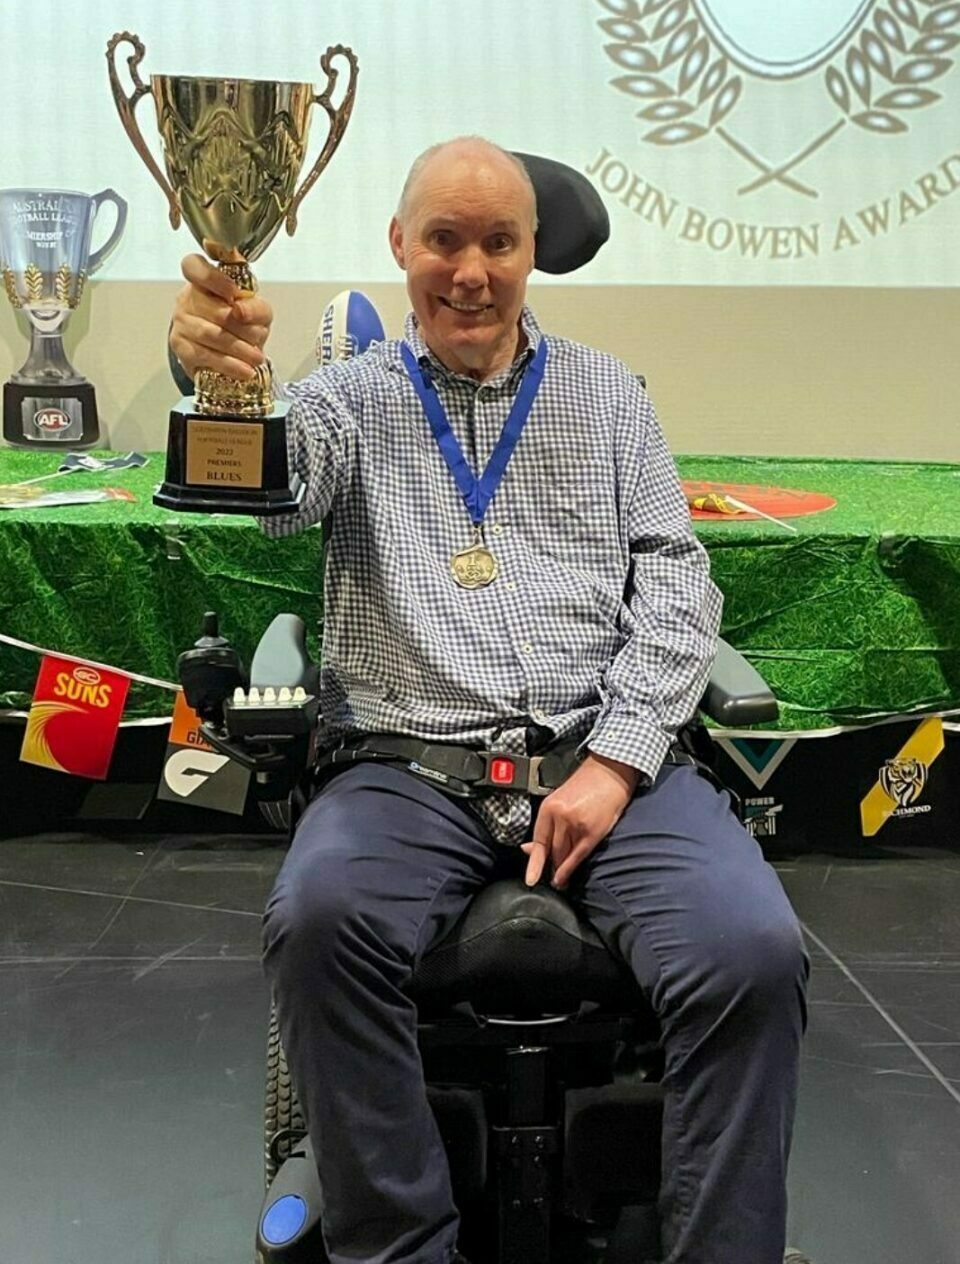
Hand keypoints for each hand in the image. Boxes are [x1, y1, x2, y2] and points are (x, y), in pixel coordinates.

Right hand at [169, 253, 273, 382]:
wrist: (228, 351)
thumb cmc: (241, 324)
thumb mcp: (257, 312)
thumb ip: (255, 307)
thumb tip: (240, 310)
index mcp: (203, 280)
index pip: (193, 266)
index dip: (213, 278)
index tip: (234, 293)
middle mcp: (188, 298)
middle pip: (212, 309)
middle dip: (241, 326)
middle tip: (258, 337)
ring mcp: (181, 322)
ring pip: (209, 334)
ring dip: (238, 348)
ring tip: (256, 358)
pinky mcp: (180, 346)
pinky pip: (205, 355)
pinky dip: (229, 364)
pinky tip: (244, 370)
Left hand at [521, 752, 640, 889]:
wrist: (610, 773)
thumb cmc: (586, 786)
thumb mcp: (560, 801)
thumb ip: (548, 825)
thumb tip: (529, 849)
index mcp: (549, 807)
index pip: (539, 841)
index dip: (534, 863)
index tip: (531, 879)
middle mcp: (560, 816)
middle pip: (552, 851)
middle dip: (551, 866)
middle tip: (551, 877)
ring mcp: (576, 825)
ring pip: (564, 856)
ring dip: (561, 869)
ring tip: (560, 879)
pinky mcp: (593, 832)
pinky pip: (577, 857)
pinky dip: (570, 870)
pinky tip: (566, 878)